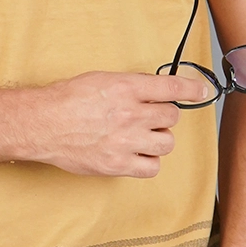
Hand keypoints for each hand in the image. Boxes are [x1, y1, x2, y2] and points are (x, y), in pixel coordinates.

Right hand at [24, 71, 209, 177]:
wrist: (43, 124)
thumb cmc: (67, 99)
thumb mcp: (101, 79)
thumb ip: (130, 85)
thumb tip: (153, 90)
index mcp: (126, 88)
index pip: (172, 87)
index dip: (192, 89)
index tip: (202, 92)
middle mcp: (131, 113)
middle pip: (171, 117)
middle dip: (163, 116)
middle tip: (149, 116)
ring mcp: (126, 141)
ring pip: (166, 143)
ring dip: (158, 139)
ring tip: (141, 136)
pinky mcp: (119, 164)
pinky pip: (152, 167)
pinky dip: (148, 161)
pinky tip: (136, 154)